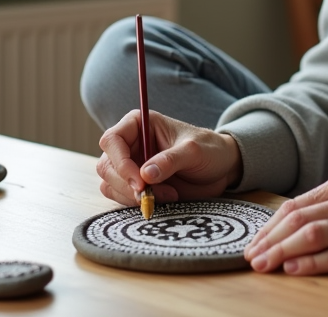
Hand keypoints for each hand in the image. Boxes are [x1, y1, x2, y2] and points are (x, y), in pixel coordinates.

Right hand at [95, 109, 243, 205]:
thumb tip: (146, 174)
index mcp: (139, 124)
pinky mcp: (134, 184)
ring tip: (167, 196)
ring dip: (132, 197)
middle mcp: (130, 143)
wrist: (221, 169)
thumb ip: (170, 160)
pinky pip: (119, 197)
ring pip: (110, 184)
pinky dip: (135, 204)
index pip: (112, 140)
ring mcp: (130, 165)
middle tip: (153, 195)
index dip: (120, 162)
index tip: (140, 183)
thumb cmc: (209, 150)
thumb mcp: (194, 151)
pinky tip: (160, 200)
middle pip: (107, 166)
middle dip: (128, 185)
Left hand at [243, 170, 327, 274]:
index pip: (295, 205)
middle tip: (250, 258)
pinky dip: (313, 263)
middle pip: (298, 219)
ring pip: (313, 235)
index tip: (253, 242)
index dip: (270, 226)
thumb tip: (291, 222)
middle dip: (270, 240)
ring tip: (265, 265)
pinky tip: (295, 269)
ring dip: (283, 252)